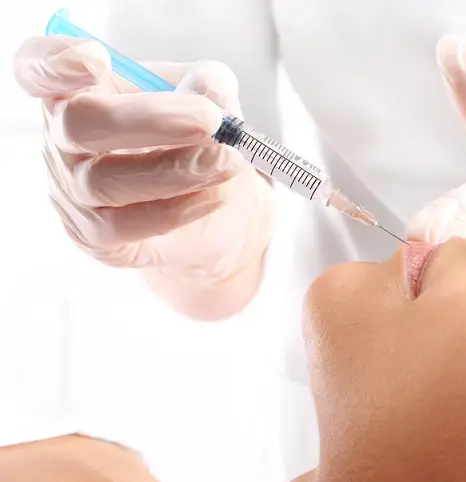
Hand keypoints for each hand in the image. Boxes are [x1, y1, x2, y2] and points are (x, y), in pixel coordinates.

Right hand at [14, 36, 274, 306]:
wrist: (219, 209)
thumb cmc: (199, 142)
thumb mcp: (213, 101)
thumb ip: (211, 87)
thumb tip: (210, 94)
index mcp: (82, 88)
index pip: (36, 67)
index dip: (53, 62)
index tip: (96, 60)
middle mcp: (64, 138)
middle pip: (77, 124)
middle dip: (148, 120)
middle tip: (210, 120)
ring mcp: (72, 190)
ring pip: (103, 181)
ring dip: (175, 169)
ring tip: (227, 161)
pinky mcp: (93, 235)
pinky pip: (123, 225)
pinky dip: (175, 209)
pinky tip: (213, 196)